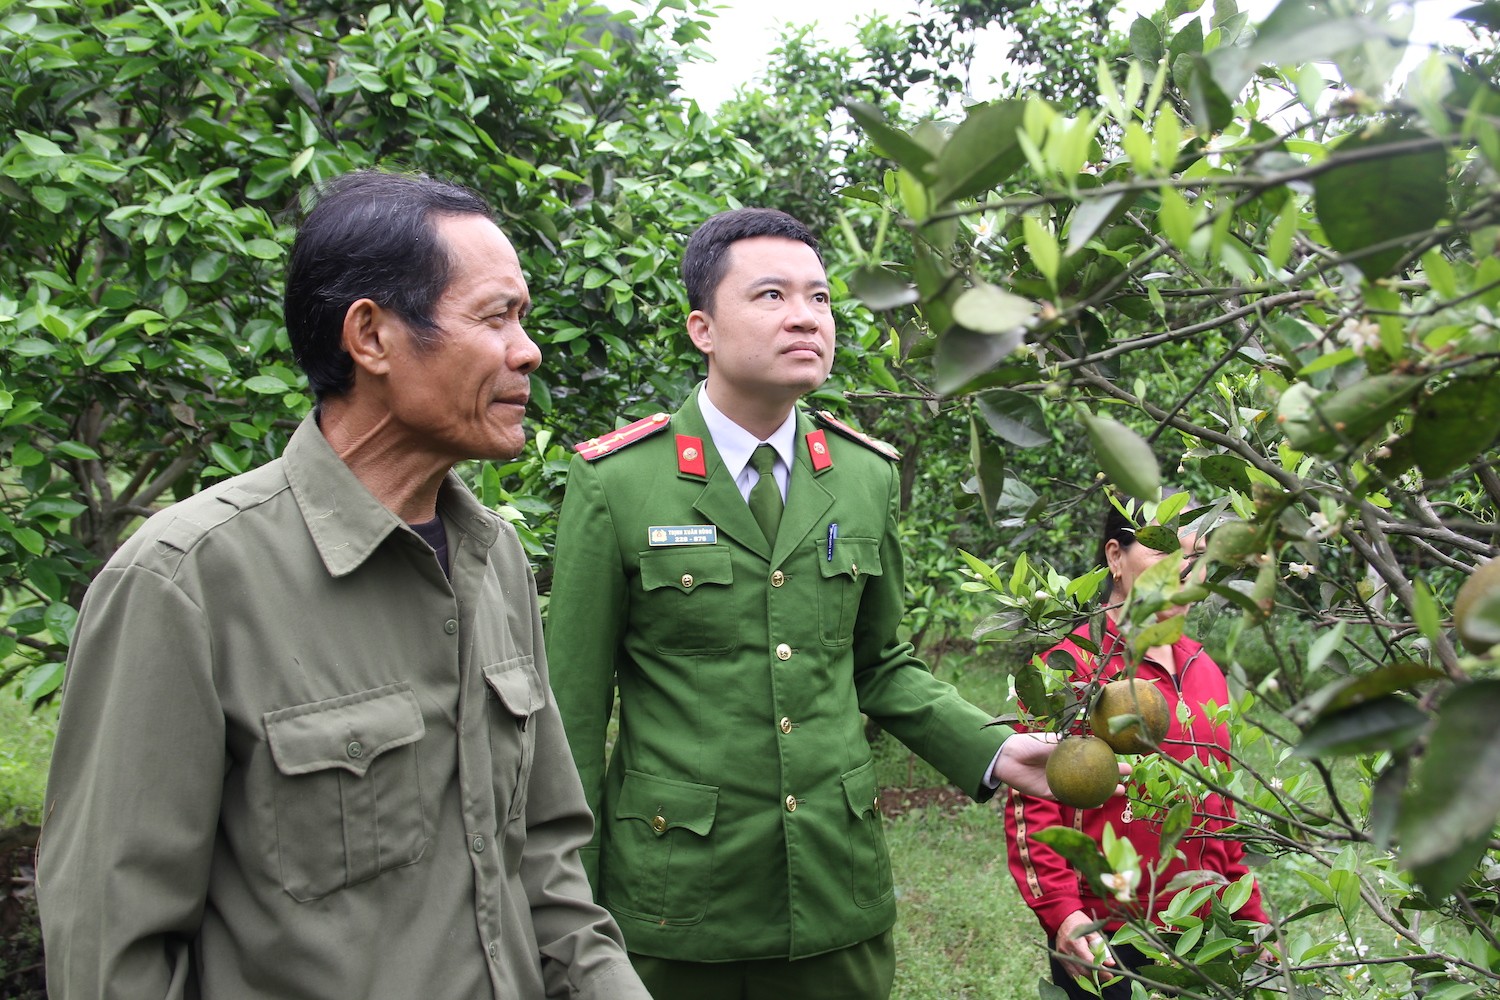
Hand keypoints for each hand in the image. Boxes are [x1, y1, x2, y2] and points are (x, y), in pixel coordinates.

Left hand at [992, 732, 1131, 799]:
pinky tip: (1099, 804)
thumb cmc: (1030, 743)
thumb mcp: (1054, 740)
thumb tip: (1097, 737)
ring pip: (1087, 789)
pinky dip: (1086, 803)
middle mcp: (1068, 768)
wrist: (1008, 758)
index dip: (1110, 759)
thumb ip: (1073, 742)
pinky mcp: (1053, 793)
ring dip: (1104, 792)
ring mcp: (1062, 781)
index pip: (1095, 756)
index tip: (1127, 759)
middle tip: (1128, 779)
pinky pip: (1072, 800)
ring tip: (1120, 793)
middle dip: (1112, 776)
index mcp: (1069, 753)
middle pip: (1094, 774)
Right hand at [1054, 909, 1113, 980]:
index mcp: (1074, 943)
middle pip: (1083, 971)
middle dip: (1097, 977)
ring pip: (1077, 975)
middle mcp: (1066, 951)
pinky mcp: (1060, 959)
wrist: (1062, 918)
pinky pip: (1071, 973)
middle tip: (1108, 977)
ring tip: (1099, 977)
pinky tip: (1089, 974)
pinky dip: (1081, 976)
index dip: (1100, 971)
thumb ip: (1101, 948)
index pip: (1089, 962)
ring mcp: (1061, 956)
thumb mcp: (1093, 932)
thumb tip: (1110, 963)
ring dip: (1089, 979)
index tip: (1110, 974)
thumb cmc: (1079, 922)